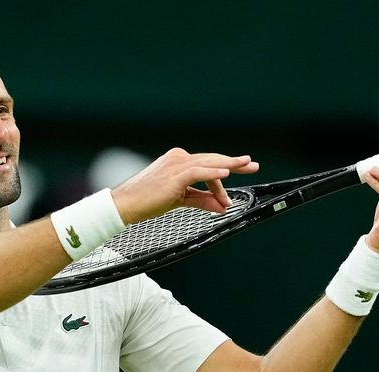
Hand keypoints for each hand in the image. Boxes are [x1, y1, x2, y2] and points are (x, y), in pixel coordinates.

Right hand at [111, 147, 259, 224]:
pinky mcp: (174, 176)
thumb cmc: (148, 201)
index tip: (242, 171)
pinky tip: (226, 174)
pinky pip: (198, 172)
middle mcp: (178, 159)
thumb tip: (222, 206)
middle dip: (234, 163)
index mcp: (178, 162)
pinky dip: (212, 173)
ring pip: (208, 163)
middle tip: (252, 165)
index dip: (225, 169)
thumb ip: (202, 200)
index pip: (207, 164)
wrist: (126, 205)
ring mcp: (176, 165)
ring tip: (245, 166)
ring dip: (228, 166)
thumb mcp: (180, 200)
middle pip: (212, 160)